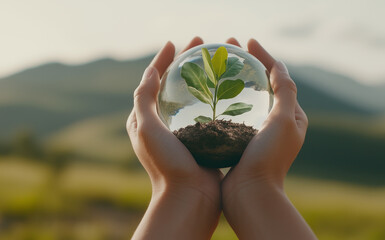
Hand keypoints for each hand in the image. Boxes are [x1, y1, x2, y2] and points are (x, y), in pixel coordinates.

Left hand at [127, 37, 221, 239]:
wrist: (189, 198)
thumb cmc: (166, 164)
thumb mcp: (147, 128)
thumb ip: (144, 98)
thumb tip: (151, 70)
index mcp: (146, 120)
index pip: (152, 81)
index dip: (162, 59)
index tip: (175, 43)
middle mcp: (163, 124)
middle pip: (175, 85)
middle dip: (187, 62)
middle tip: (203, 46)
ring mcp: (184, 132)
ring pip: (194, 96)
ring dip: (204, 77)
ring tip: (219, 62)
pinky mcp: (202, 139)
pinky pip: (208, 112)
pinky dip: (216, 97)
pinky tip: (231, 89)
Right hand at [221, 38, 314, 239]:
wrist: (250, 193)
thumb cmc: (269, 157)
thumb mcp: (284, 120)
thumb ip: (286, 91)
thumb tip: (278, 64)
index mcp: (291, 116)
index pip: (279, 77)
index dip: (265, 56)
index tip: (247, 42)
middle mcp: (276, 123)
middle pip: (262, 85)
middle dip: (247, 63)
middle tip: (228, 48)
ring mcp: (257, 132)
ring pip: (246, 98)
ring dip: (233, 79)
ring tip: (216, 66)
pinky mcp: (241, 141)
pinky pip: (232, 114)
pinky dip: (223, 100)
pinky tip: (207, 94)